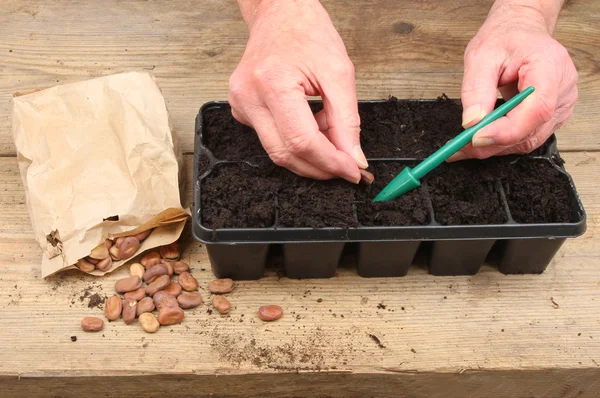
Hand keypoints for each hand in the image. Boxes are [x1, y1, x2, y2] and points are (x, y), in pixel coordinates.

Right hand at [229, 0, 365, 182]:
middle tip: (346, 167)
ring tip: (331, 139)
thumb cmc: (307, 33)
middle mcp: (249, 97)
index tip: (353, 171)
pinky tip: (312, 126)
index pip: (302, 141)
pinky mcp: (240, 110)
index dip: (330, 162)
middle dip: (320, 167)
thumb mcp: (339, 72)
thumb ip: (347, 120)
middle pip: (285, 153)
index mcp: (272, 83)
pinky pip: (271, 140)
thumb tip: (353, 158)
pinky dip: (296, 142)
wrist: (279, 13)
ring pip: (277, 151)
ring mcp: (240, 105)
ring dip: (309, 155)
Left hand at [451, 2, 577, 160]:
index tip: (475, 137)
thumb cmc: (505, 38)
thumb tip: (471, 122)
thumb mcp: (481, 56)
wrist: (520, 32)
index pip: (536, 110)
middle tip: (459, 147)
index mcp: (550, 67)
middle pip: (530, 131)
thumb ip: (476, 89)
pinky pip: (527, 137)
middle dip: (492, 143)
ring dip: (494, 146)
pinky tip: (481, 138)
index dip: (505, 130)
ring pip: (528, 140)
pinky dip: (501, 142)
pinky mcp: (552, 115)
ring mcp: (561, 105)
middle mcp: (562, 89)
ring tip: (464, 144)